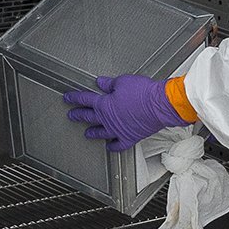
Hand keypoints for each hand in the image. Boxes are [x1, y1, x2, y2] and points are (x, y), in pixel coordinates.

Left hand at [63, 75, 189, 151]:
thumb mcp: (124, 82)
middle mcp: (108, 119)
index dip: (74, 98)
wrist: (159, 105)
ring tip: (87, 133)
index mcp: (104, 104)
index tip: (68, 98)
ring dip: (93, 132)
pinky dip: (113, 147)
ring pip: (101, 133)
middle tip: (72, 115)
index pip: (84, 100)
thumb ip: (110, 84)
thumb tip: (101, 83)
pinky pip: (118, 145)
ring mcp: (118, 130)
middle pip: (88, 117)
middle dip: (78, 115)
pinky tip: (109, 146)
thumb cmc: (144, 93)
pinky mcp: (130, 137)